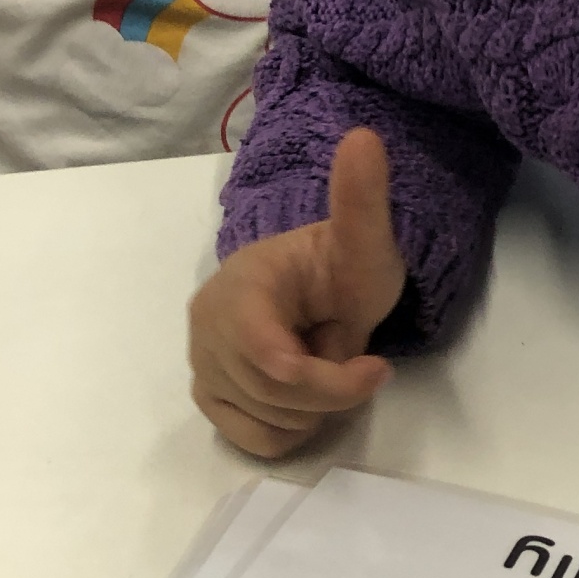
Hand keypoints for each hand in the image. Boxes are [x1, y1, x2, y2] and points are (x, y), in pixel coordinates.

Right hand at [188, 128, 406, 458]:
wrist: (321, 286)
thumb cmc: (342, 266)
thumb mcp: (364, 237)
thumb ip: (360, 198)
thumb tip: (364, 137)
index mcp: (239, 290)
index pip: (272, 360)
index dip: (327, 377)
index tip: (375, 366)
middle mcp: (207, 330)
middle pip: (276, 395)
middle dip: (330, 387)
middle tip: (348, 352)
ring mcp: (203, 367)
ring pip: (269, 422)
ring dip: (314, 408)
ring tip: (322, 361)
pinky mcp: (210, 398)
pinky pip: (256, 440)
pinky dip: (291, 428)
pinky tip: (305, 393)